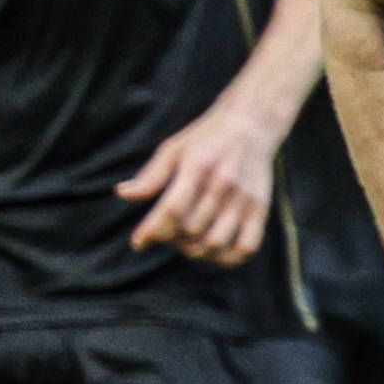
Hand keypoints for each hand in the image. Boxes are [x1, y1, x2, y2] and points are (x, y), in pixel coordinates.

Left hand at [120, 101, 279, 262]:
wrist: (252, 125)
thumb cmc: (205, 139)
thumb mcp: (173, 149)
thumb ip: (150, 176)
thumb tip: (122, 194)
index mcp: (198, 167)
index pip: (172, 210)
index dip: (152, 232)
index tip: (140, 243)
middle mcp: (223, 185)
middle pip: (191, 229)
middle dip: (170, 239)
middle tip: (164, 235)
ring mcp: (244, 199)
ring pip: (215, 243)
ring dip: (194, 251)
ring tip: (185, 242)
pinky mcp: (261, 209)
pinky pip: (246, 247)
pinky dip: (227, 258)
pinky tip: (213, 250)